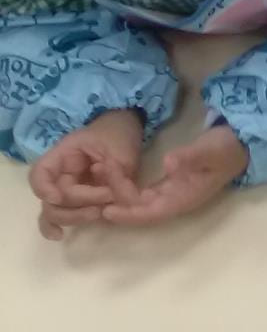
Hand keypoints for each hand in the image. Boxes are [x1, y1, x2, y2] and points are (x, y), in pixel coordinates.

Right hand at [29, 108, 143, 240]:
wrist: (127, 128)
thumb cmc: (119, 133)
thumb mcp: (122, 149)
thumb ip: (120, 175)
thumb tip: (121, 202)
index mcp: (64, 154)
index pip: (40, 173)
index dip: (44, 188)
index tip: (60, 197)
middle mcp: (60, 173)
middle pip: (51, 199)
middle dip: (74, 206)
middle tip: (102, 203)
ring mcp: (67, 187)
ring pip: (55, 211)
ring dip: (74, 217)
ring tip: (98, 214)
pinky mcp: (79, 198)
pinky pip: (62, 214)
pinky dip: (58, 225)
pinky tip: (61, 236)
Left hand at [103, 125, 247, 227]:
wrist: (241, 140)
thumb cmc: (226, 147)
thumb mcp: (210, 149)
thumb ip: (190, 156)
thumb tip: (168, 163)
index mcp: (185, 199)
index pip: (152, 214)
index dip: (129, 214)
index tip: (107, 210)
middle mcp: (176, 200)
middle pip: (142, 208)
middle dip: (119, 199)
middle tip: (98, 182)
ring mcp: (174, 192)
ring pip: (141, 200)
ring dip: (121, 192)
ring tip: (101, 177)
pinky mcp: (172, 183)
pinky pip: (145, 191)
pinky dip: (130, 186)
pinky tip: (117, 177)